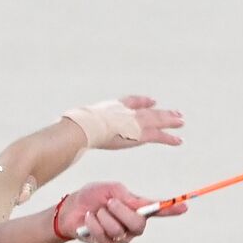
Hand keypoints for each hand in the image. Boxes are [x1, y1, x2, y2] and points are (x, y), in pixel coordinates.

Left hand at [55, 181, 188, 242]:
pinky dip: (94, 224)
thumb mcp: (111, 190)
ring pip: (119, 231)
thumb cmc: (93, 196)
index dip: (171, 210)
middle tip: (110, 202)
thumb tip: (142, 204)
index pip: (158, 210)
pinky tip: (89, 218)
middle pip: (139, 225)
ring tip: (96, 211)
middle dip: (122, 212)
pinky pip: (104, 236)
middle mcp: (133, 225)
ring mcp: (121, 237)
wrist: (70, 208)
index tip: (184, 206)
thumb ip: (126, 197)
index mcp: (137, 208)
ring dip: (104, 217)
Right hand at [62, 95, 184, 150]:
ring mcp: (133, 121)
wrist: (85, 127)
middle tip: (176, 113)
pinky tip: (179, 141)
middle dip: (161, 112)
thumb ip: (74, 130)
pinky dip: (169, 139)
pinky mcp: (139, 134)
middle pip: (148, 110)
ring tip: (182, 122)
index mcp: (113, 107)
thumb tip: (61, 134)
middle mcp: (126, 111)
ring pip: (157, 120)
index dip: (142, 102)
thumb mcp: (75, 125)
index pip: (131, 101)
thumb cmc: (76, 128)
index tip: (152, 101)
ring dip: (170, 121)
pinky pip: (159, 136)